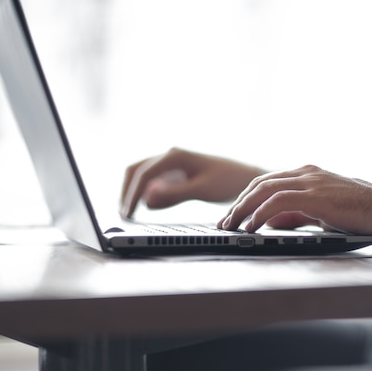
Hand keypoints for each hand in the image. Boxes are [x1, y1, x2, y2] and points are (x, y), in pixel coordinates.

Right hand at [121, 147, 264, 217]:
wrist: (248, 177)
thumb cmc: (229, 181)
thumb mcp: (201, 190)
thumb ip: (174, 194)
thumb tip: (146, 198)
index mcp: (175, 155)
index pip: (143, 175)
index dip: (131, 195)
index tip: (126, 215)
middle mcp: (171, 156)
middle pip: (137, 171)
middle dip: (127, 191)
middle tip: (123, 215)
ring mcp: (173, 164)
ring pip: (143, 176)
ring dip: (134, 192)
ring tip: (129, 214)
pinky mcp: (178, 174)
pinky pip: (155, 182)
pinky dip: (147, 194)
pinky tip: (146, 208)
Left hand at [217, 165, 371, 235]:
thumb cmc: (359, 211)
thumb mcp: (322, 211)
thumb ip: (297, 213)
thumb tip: (271, 222)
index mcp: (307, 173)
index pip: (267, 181)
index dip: (247, 197)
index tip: (234, 214)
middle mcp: (305, 173)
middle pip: (259, 183)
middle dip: (239, 203)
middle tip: (225, 221)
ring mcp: (310, 182)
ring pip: (264, 190)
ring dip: (244, 209)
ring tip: (232, 226)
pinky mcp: (315, 196)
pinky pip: (278, 201)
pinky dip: (261, 214)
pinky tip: (252, 227)